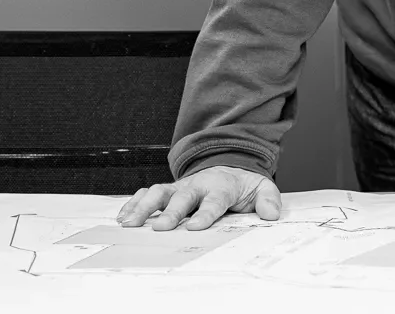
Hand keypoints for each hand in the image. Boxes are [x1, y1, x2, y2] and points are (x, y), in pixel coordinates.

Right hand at [116, 166, 280, 230]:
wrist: (228, 166)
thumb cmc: (242, 184)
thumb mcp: (261, 188)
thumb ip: (268, 200)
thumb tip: (272, 214)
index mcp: (221, 186)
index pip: (214, 201)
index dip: (204, 214)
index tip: (194, 227)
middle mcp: (197, 185)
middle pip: (182, 197)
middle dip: (171, 212)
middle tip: (160, 228)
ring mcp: (180, 187)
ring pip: (159, 193)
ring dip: (144, 207)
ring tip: (130, 223)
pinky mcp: (168, 190)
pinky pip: (147, 193)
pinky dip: (133, 203)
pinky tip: (123, 216)